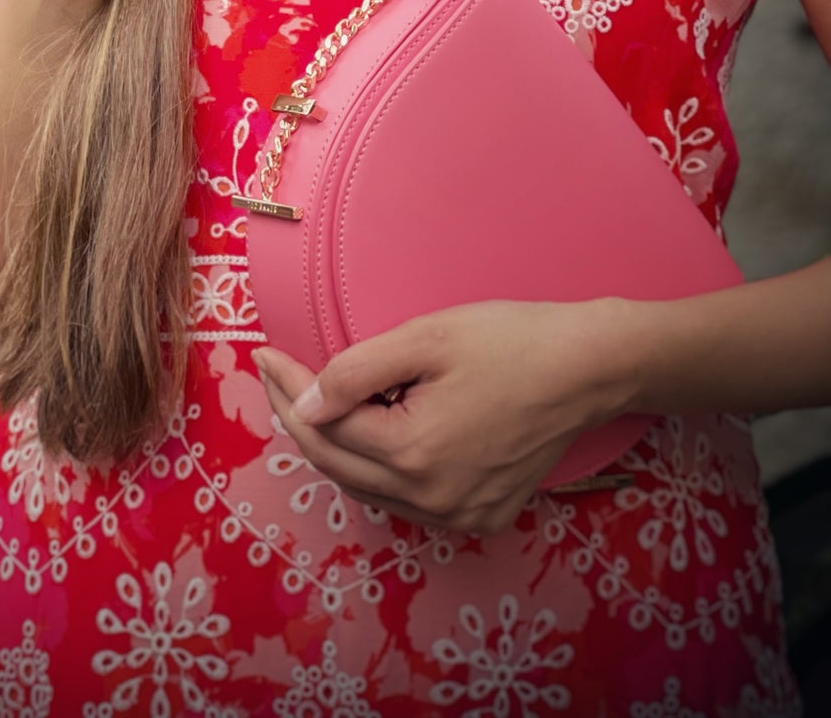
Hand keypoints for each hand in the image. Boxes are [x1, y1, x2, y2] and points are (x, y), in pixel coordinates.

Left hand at [253, 299, 629, 536]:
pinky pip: (407, 498)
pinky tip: (368, 432)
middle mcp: (433, 499)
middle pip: (337, 465)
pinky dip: (377, 468)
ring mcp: (460, 515)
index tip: (264, 355)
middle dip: (298, 418)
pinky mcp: (482, 515)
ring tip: (309, 400)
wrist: (589, 369)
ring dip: (334, 446)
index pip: (325, 426)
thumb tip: (308, 404)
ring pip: (369, 487)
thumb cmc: (510, 341)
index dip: (288, 387)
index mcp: (414, 454)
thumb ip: (356, 372)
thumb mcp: (425, 339)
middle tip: (274, 376)